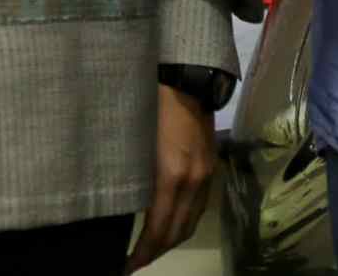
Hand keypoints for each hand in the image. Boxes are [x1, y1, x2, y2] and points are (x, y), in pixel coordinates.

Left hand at [126, 85, 215, 271]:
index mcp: (172, 176)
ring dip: (172, 241)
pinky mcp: (210, 169)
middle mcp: (193, 183)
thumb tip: (129, 205)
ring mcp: (205, 177)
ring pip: (191, 223)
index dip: (145, 251)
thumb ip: (137, 175)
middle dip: (157, 252)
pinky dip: (184, 223)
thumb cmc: (152, 106)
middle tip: (136, 264)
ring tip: (152, 251)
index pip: (159, 227)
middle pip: (178, 231)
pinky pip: (199, 208)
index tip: (128, 265)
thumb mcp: (137, 141)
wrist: (187, 81)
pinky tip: (172, 225)